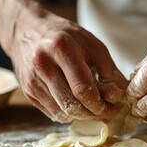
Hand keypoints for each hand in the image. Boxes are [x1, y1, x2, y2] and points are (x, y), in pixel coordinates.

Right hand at [10, 15, 127, 122]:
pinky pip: (51, 113)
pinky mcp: (27, 92)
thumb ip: (109, 70)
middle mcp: (42, 66)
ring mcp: (32, 81)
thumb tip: (120, 95)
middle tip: (105, 111)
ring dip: (81, 115)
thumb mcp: (92, 45)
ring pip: (61, 113)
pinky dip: (67, 114)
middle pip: (71, 105)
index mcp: (61, 49)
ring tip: (92, 107)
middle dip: (92, 113)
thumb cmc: (65, 36)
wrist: (27, 30)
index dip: (100, 104)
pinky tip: (76, 104)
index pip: (82, 90)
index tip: (113, 107)